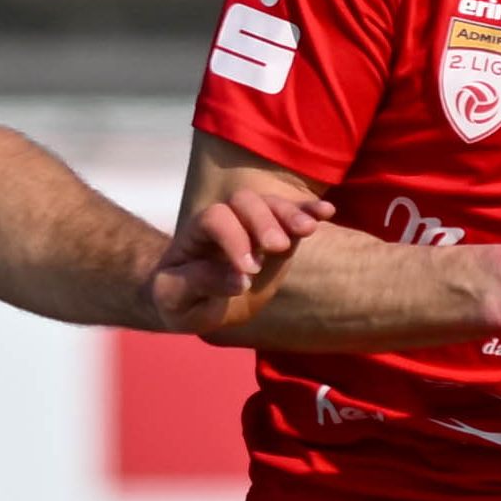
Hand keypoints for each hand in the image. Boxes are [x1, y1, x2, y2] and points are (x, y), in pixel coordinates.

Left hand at [151, 187, 333, 331]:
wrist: (187, 296)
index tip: (248, 272)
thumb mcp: (173, 299)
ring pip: (271, 205)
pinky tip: (327, 212)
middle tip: (277, 247)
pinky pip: (293, 218)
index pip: (215, 219)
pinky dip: (310, 212)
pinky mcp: (276, 238)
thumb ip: (198, 285)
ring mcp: (253, 227)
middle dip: (263, 221)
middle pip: (244, 201)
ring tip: (309, 229)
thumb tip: (238, 280)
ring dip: (291, 214)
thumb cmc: (177, 297)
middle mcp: (227, 220)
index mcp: (198, 233)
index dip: (232, 239)